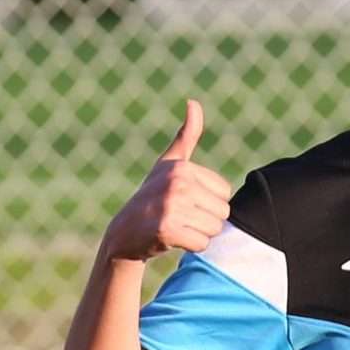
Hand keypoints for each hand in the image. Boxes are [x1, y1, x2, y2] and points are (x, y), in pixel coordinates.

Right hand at [104, 102, 230, 263]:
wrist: (124, 232)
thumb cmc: (152, 195)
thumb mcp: (168, 163)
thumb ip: (187, 135)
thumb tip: (193, 102)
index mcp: (182, 168)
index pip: (224, 193)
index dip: (209, 203)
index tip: (186, 201)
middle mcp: (177, 184)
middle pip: (222, 212)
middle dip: (205, 221)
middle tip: (181, 217)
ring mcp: (171, 206)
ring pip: (213, 229)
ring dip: (198, 234)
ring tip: (177, 226)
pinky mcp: (167, 230)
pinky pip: (201, 244)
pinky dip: (191, 247)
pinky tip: (173, 239)